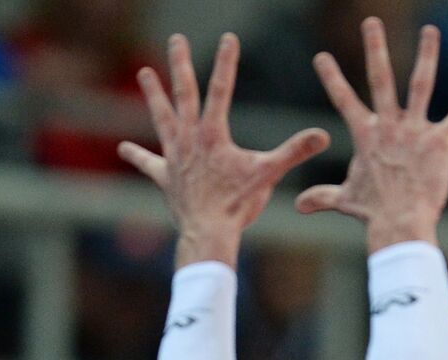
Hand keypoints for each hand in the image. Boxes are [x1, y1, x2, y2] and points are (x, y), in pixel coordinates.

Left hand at [119, 33, 330, 268]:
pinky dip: (136, 156)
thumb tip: (323, 136)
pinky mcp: (165, 176)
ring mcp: (174, 156)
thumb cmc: (237, 204)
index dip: (226, 62)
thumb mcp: (269, 174)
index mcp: (213, 134)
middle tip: (176, 39)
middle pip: (184, 93)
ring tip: (144, 73)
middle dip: (180, 64)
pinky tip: (123, 148)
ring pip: (162, 117)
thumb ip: (294, 151)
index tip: (229, 38)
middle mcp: (189, 138)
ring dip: (153, 95)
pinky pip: (149, 163)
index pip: (221, 89)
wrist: (208, 232)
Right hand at [296, 18, 447, 252]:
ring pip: (420, 84)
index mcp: (365, 135)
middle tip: (371, 21)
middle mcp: (389, 126)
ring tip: (430, 30)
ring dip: (426, 55)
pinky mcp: (439, 141)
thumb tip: (299, 206)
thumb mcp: (344, 199)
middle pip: (381, 78)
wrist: (400, 221)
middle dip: (375, 48)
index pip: (344, 100)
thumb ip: (323, 197)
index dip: (332, 78)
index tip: (322, 56)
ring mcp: (415, 131)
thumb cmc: (373, 213)